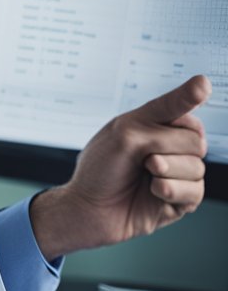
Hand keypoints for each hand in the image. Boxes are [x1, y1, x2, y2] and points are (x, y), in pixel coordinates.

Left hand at [30, 75, 210, 261]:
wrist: (87, 208)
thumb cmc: (101, 168)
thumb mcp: (129, 129)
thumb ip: (169, 107)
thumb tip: (204, 82)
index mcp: (158, 129)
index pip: (188, 118)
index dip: (171, 125)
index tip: (150, 130)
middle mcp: (171, 151)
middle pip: (196, 143)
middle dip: (164, 150)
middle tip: (139, 160)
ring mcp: (178, 176)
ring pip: (197, 167)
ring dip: (164, 172)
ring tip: (143, 176)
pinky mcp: (181, 200)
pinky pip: (195, 191)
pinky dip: (170, 191)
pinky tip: (151, 192)